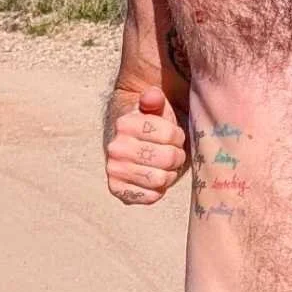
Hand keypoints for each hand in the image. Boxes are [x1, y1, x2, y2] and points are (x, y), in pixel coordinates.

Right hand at [107, 88, 188, 204]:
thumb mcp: (155, 108)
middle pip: (167, 158)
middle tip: (172, 153)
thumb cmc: (151, 126)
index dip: (177, 136)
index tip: (173, 135)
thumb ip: (154, 99)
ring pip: (160, 179)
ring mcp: (114, 169)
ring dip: (169, 174)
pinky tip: (155, 179)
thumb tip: (152, 95)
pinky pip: (149, 197)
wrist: (132, 144)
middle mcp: (116, 148)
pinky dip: (158, 190)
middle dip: (176, 156)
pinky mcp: (117, 189)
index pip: (169, 134)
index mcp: (125, 124)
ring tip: (165, 166)